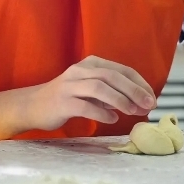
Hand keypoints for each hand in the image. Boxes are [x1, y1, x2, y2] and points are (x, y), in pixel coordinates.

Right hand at [26, 55, 155, 131]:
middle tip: (149, 105)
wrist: (32, 106)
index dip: (139, 84)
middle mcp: (80, 71)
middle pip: (112, 76)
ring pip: (99, 87)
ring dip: (120, 100)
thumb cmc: (66, 98)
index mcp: (91, 64)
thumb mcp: (91, 90)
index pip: (121, 70)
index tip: (152, 98)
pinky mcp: (61, 102)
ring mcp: (69, 86)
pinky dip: (101, 113)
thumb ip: (112, 93)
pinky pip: (84, 106)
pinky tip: (112, 120)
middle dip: (134, 90)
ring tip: (133, 112)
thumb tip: (139, 102)